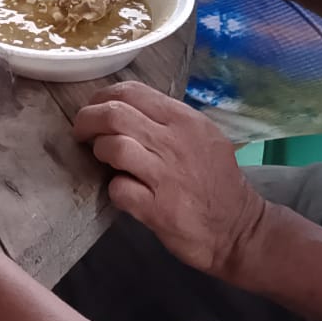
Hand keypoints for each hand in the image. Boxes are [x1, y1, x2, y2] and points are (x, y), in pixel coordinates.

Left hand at [73, 83, 267, 279]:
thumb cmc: (215, 180)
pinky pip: (118, 189)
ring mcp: (166, 176)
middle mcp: (175, 143)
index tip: (93, 108)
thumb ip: (164, 120)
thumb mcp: (201, 136)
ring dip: (99, 152)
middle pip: (114, 114)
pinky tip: (123, 191)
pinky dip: (113, 189)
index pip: (131, 91)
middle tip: (82, 133)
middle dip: (87, 120)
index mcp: (185, 120)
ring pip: (112, 146)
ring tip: (103, 161)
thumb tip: (120, 108)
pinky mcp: (158, 209)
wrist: (239, 229)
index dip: (101, 96)